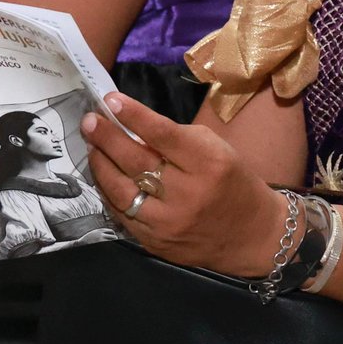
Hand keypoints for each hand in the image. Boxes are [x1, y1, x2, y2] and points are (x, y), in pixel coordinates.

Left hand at [82, 93, 287, 277]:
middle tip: (90, 121)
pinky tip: (103, 176)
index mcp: (209, 163)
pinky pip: (121, 214)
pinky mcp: (155, 243)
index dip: (133, 115)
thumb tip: (133, 128)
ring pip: (121, 191)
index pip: (163, 134)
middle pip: (136, 161)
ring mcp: (168, 222)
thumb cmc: (235, 182)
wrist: (252, 235)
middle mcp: (187, 194)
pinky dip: (108, 192)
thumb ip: (177, 139)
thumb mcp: (217, 150)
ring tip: (91, 146)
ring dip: (100, 165)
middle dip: (107, 138)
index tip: (110, 100)